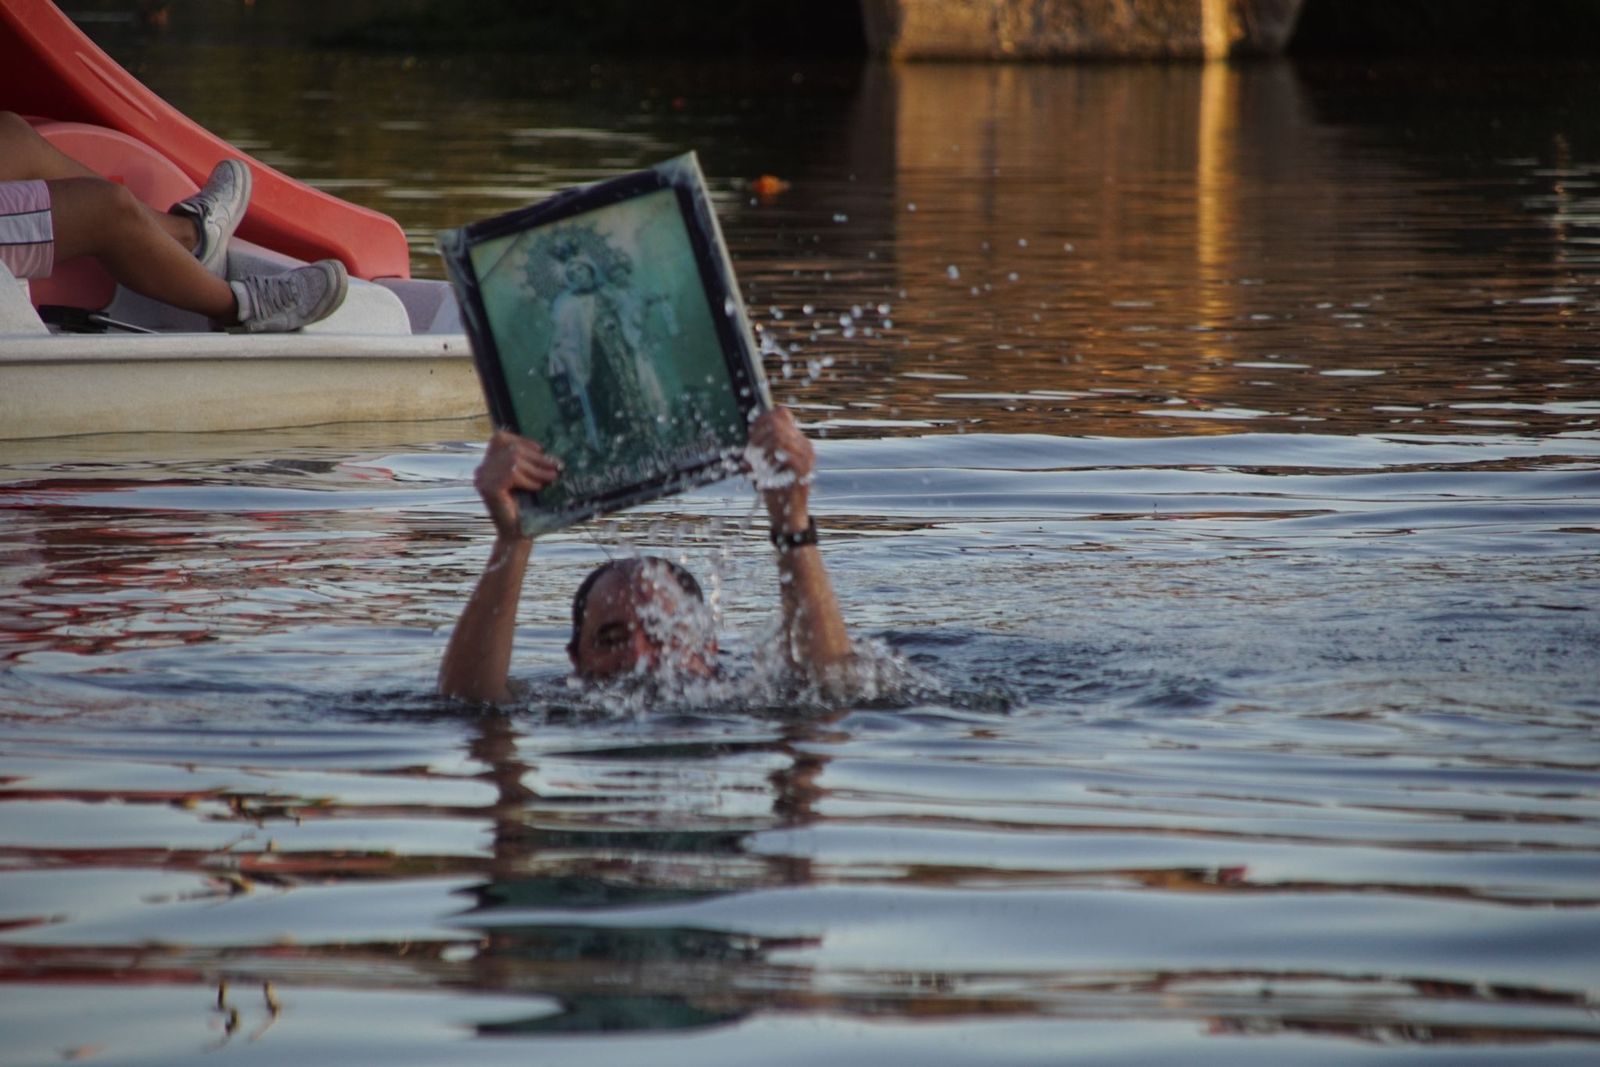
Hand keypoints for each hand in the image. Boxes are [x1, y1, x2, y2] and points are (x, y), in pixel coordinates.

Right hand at [475, 430, 560, 539]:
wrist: (517, 535)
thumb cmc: (525, 508)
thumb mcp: (526, 479)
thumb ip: (526, 462)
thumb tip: (543, 448)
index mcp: (487, 466)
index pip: (499, 438)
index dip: (521, 440)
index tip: (541, 450)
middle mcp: (481, 471)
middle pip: (510, 449)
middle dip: (537, 457)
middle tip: (557, 466)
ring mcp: (483, 480)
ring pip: (513, 460)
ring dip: (538, 469)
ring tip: (552, 478)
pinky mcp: (489, 489)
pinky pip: (512, 474)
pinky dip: (529, 479)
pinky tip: (538, 488)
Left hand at [747, 406, 813, 529]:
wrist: (788, 515)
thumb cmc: (775, 488)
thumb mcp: (767, 461)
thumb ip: (764, 444)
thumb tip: (755, 425)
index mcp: (798, 441)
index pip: (781, 414)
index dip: (762, 420)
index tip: (750, 433)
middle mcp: (804, 445)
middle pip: (776, 423)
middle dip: (757, 436)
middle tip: (750, 452)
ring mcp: (806, 457)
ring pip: (777, 436)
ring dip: (760, 448)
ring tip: (753, 463)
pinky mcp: (802, 469)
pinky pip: (782, 454)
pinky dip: (766, 461)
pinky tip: (761, 471)